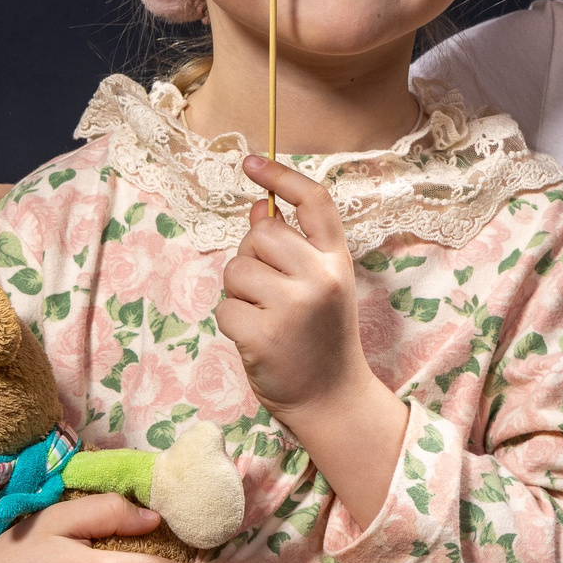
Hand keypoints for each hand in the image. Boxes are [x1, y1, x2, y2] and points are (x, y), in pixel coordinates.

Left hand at [219, 159, 372, 415]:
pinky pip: (225, 307)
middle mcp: (320, 278)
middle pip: (262, 233)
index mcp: (337, 261)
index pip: (314, 201)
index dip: (280, 177)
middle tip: (268, 290)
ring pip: (236, 269)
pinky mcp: (264, 334)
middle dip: (252, 256)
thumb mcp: (317, 286)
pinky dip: (232, 322)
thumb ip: (292, 249)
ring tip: (265, 317)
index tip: (250, 162)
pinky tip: (257, 339)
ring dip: (239, 292)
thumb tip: (255, 210)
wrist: (332, 399)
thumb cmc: (319, 338)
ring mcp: (293, 306)